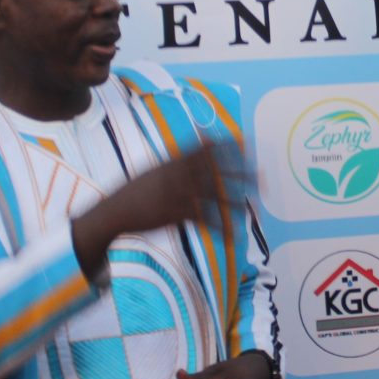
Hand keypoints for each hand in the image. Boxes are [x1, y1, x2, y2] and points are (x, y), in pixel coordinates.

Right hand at [75, 139, 253, 271]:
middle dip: (241, 173)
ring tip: (254, 206)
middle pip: (217, 172)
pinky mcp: (176, 213)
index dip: (227, 146)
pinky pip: (203, 221)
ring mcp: (178, 194)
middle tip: (262, 176)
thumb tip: (193, 146)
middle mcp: (179, 175)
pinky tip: (232, 235)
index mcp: (174, 161)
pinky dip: (218, 228)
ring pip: (214, 197)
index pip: (206, 150)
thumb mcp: (155, 169)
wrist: (116, 211)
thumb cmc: (136, 191)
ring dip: (236, 202)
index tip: (246, 143)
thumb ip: (176, 158)